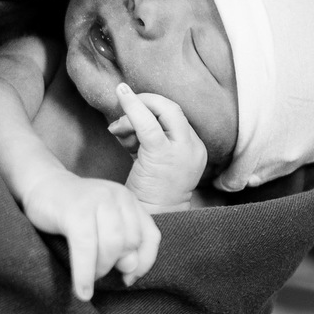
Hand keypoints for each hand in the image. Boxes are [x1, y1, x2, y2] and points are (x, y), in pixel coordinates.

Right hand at [22, 170, 160, 299]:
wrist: (42, 185)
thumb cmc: (74, 210)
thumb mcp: (104, 223)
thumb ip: (122, 243)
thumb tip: (130, 272)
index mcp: (129, 201)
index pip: (151, 236)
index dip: (144, 262)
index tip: (129, 278)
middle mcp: (118, 197)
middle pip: (130, 243)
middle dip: (116, 264)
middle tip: (100, 272)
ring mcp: (98, 201)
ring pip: (112, 246)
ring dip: (101, 269)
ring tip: (90, 277)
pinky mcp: (76, 211)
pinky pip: (86, 248)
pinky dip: (84, 274)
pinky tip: (82, 290)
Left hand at [110, 83, 207, 212]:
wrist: (153, 219)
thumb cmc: (150, 193)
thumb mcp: (153, 161)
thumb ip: (146, 138)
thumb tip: (126, 117)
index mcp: (195, 148)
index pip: (175, 117)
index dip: (151, 111)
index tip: (131, 121)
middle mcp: (194, 147)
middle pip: (172, 109)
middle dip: (146, 102)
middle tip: (124, 105)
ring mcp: (182, 150)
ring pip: (161, 111)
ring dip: (133, 113)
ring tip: (117, 130)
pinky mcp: (164, 154)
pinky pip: (147, 122)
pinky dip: (133, 106)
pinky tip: (121, 93)